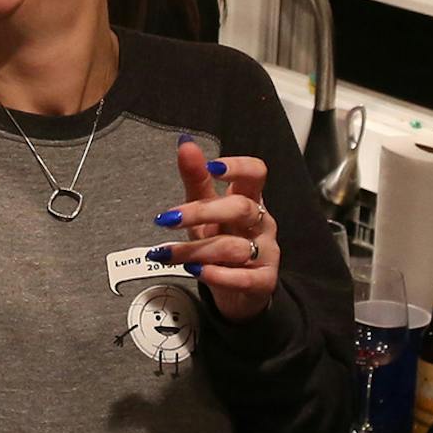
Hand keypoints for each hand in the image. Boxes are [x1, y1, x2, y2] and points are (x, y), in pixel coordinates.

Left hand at [150, 141, 278, 323]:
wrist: (240, 289)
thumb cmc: (222, 241)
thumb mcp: (205, 208)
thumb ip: (196, 177)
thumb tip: (184, 143)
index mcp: (250, 198)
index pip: (256, 173)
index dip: (238, 167)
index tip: (212, 167)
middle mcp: (262, 223)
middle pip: (241, 208)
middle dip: (202, 212)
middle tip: (167, 219)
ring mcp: (267, 252)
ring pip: (233, 247)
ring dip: (194, 250)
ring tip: (166, 254)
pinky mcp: (264, 281)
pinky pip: (243, 277)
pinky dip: (217, 275)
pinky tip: (194, 272)